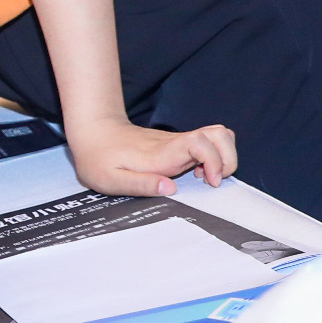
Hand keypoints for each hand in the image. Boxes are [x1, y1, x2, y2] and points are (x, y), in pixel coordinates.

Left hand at [65, 116, 236, 198]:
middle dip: (228, 159)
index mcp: (160, 154)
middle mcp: (174, 144)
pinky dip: (213, 158)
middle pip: (220, 135)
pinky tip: (195, 173)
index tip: (209, 180)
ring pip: (217, 136)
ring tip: (205, 177)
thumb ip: (140, 184)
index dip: (214, 160)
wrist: (93, 132)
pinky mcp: (177, 143)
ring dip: (223, 157)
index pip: (200, 142)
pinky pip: (207, 144)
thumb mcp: (110, 179)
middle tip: (213, 180)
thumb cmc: (98, 158)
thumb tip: (170, 189)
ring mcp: (177, 141)